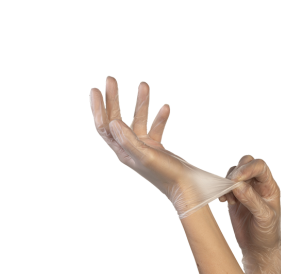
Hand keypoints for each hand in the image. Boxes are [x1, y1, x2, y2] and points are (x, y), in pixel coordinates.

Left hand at [89, 76, 240, 218]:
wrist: (185, 188)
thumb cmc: (164, 176)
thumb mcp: (145, 156)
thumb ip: (128, 139)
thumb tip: (112, 121)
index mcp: (122, 151)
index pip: (104, 126)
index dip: (98, 108)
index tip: (95, 88)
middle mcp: (129, 148)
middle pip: (117, 119)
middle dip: (114, 98)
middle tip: (111, 78)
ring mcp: (143, 148)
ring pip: (138, 120)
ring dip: (140, 103)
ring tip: (143, 84)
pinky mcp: (156, 148)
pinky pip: (155, 128)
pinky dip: (159, 117)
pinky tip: (166, 107)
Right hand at [218, 154, 280, 273]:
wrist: (258, 248)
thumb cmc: (267, 233)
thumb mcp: (264, 217)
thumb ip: (252, 200)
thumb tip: (238, 185)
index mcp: (270, 186)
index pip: (260, 166)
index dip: (248, 168)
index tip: (236, 179)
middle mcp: (258, 184)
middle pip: (246, 162)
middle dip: (236, 171)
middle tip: (231, 186)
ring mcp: (245, 190)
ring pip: (234, 172)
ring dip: (228, 182)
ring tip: (230, 200)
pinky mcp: (234, 197)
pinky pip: (226, 184)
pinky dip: (222, 189)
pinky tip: (224, 201)